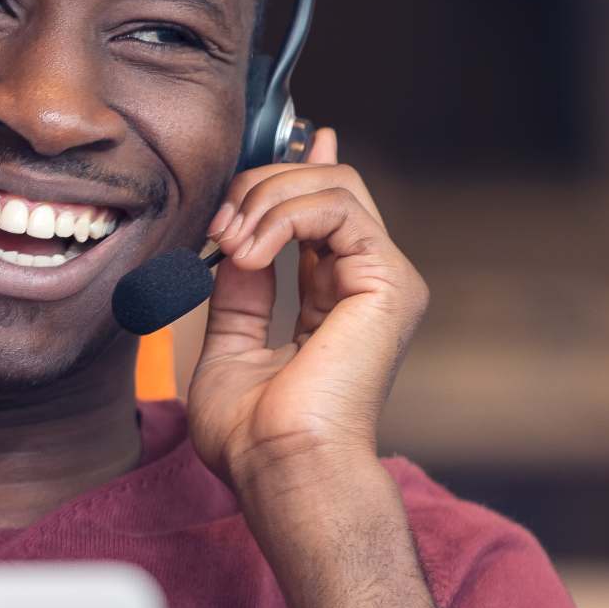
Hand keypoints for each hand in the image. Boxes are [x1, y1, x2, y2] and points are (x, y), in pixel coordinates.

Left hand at [185, 129, 429, 491]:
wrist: (280, 467)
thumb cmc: (253, 434)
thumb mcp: (229, 344)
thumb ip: (238, 291)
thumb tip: (234, 241)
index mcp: (335, 299)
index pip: (327, 209)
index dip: (300, 169)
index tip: (286, 140)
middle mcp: (366, 285)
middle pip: (327, 183)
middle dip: (261, 184)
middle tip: (218, 227)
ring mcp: (384, 281)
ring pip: (333, 183)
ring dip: (265, 198)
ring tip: (229, 244)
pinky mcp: (389, 282)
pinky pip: (337, 207)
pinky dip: (281, 216)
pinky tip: (248, 251)